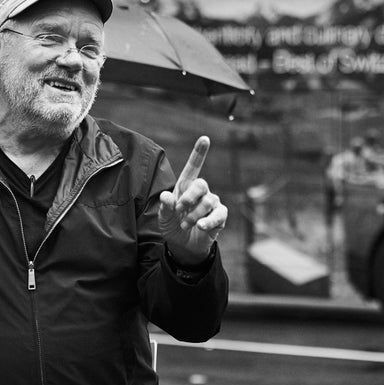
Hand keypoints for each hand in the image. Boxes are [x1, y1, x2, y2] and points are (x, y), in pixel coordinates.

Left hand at [159, 136, 227, 264]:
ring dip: (194, 215)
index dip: (199, 153)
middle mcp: (201, 192)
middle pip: (201, 184)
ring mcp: (212, 203)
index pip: (194, 167)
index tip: (205, 139)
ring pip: (207, 202)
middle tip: (180, 209)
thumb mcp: (163, 218)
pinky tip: (200, 226)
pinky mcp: (220, 216)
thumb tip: (166, 196)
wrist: (183, 246)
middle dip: (189, 197)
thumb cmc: (173, 226)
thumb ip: (165, 207)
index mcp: (186, 187)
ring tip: (185, 225)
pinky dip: (208, 221)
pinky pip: (219, 214)